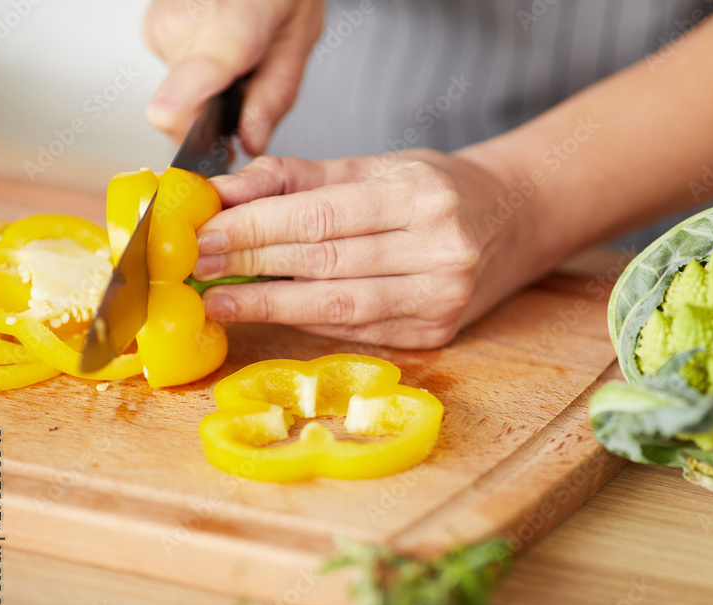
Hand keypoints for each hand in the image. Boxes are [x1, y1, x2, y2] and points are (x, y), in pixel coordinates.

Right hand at [142, 0, 322, 154]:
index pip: (181, 96)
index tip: (195, 139)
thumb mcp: (299, 39)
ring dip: (211, 94)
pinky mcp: (150, 29)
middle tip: (252, 88)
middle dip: (218, 117)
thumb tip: (249, 142)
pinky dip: (200, 74)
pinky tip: (223, 49)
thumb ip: (274, 97)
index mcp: (222, 32)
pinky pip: (174, 75)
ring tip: (241, 57)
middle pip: (184, 113)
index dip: (189, 127)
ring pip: (179, 96)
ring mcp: (157, 27)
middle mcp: (177, 29)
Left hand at [191, 151, 552, 348]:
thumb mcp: (377, 165)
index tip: (208, 233)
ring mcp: (442, 298)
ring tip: (221, 302)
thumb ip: (301, 179)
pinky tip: (271, 313)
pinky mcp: (436, 332)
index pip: (322, 217)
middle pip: (326, 263)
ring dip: (272, 306)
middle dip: (253, 266)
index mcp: (423, 197)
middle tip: (199, 267)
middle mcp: (439, 251)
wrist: (513, 220)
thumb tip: (227, 193)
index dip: (258, 228)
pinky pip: (358, 329)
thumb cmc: (440, 188)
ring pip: (340, 307)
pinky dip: (308, 322)